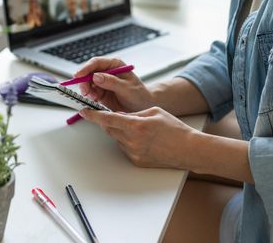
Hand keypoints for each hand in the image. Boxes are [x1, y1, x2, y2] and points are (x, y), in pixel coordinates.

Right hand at [74, 57, 153, 111]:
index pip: (96, 62)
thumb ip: (112, 82)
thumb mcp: (127, 88)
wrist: (142, 107)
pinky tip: (95, 100)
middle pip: (88, 72)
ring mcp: (102, 82)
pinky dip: (90, 96)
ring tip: (93, 97)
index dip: (86, 68)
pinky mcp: (100, 92)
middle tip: (85, 91)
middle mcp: (107, 71)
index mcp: (115, 65)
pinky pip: (90, 92)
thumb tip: (96, 76)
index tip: (79, 75)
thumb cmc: (139, 94)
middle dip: (84, 81)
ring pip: (87, 83)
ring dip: (86, 90)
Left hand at [79, 107, 198, 168]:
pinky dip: (127, 141)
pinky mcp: (136, 160)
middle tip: (114, 116)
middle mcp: (133, 140)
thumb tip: (119, 114)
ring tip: (137, 129)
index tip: (84, 111)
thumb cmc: (174, 129)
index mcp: (136, 125)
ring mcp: (134, 152)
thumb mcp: (153, 111)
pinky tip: (142, 139)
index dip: (93, 115)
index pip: (108, 118)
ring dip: (120, 131)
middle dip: (108, 121)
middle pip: (109, 129)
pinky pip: (124, 148)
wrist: (188, 149)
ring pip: (117, 138)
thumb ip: (133, 113)